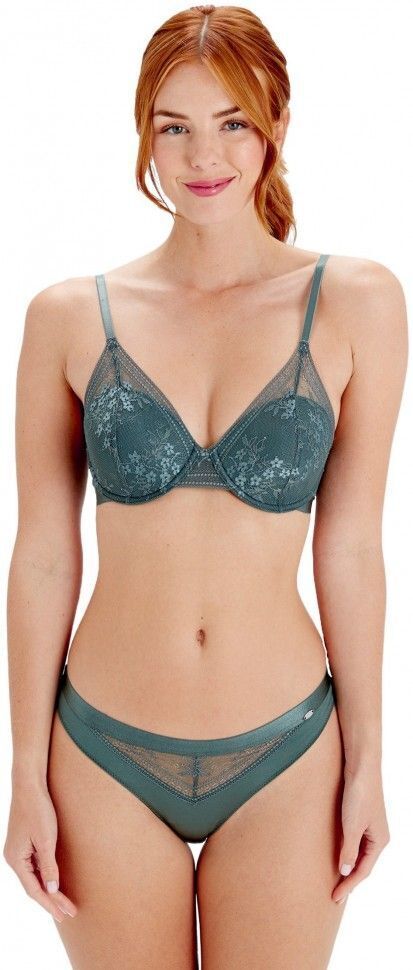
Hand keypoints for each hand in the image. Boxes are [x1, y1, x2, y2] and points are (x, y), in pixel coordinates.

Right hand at [3, 779, 76, 922]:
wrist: (30, 784)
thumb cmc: (37, 809)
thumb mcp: (46, 839)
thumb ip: (48, 865)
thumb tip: (51, 889)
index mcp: (15, 859)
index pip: (34, 890)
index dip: (49, 904)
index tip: (63, 914)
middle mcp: (14, 858)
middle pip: (34, 886)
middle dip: (52, 900)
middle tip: (68, 913)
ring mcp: (19, 851)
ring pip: (35, 877)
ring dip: (50, 890)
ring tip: (64, 903)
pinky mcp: (25, 843)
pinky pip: (36, 866)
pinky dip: (46, 876)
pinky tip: (56, 883)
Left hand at [332, 761, 389, 904]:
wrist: (360, 766)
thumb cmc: (359, 794)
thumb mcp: (352, 826)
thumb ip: (348, 851)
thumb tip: (346, 873)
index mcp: (379, 841)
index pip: (363, 871)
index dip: (348, 886)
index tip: (334, 898)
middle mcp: (377, 836)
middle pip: (362, 865)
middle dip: (349, 880)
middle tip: (333, 895)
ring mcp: (369, 826)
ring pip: (357, 853)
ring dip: (346, 867)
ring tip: (333, 880)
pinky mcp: (360, 816)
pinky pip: (353, 841)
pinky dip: (345, 852)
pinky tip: (336, 855)